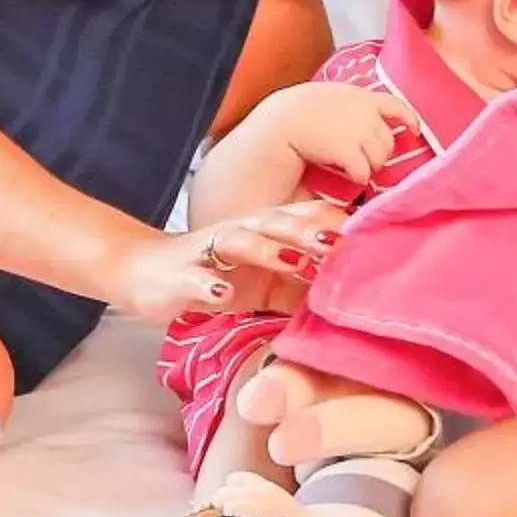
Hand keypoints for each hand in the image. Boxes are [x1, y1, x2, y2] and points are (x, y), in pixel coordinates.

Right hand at [119, 199, 343, 319]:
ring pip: (239, 240)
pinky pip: (194, 279)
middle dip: (310, 231)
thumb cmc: (215, 275)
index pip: (305, 219)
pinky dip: (206, 285)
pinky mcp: (179, 276)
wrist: (143, 272)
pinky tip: (221, 294)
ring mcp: (208, 252)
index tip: (373, 234)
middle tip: (343, 244)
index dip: (336, 225)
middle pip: (277, 222)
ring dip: (267, 250)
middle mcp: (240, 232)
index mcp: (265, 233)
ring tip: (294, 263)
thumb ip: (305, 286)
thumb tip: (353, 298)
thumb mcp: (266, 284)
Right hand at [266, 83, 415, 187]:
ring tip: (354, 167)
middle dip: (379, 153)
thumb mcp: (334, 96)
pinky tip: (349, 175)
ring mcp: (359, 132)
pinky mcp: (349, 151)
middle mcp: (366, 113)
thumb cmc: (302, 111)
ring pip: (379, 159)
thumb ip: (353, 106)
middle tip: (364, 159)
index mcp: (363, 97)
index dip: (409, 119)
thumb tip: (369, 121)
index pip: (396, 105)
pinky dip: (359, 176)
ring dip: (370, 167)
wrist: (285, 119)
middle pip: (388, 141)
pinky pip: (364, 171)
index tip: (415, 129)